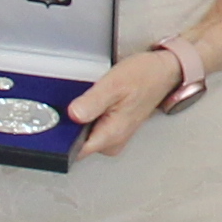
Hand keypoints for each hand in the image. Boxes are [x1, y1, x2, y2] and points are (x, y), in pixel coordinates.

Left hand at [66, 44, 186, 159]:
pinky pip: (91, 128)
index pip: (76, 150)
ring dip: (79, 119)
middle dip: (70, 124)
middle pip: (77, 142)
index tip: (58, 120)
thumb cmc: (144, 77)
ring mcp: (114, 137)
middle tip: (78, 101)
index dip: (63, 136)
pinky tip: (95, 101)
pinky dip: (88, 116)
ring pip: (83, 135)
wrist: (163, 72)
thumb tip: (73, 115)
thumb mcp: (114, 84)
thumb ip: (92, 102)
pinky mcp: (113, 130)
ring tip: (90, 99)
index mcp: (112, 135)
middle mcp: (113, 141)